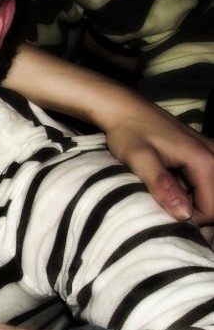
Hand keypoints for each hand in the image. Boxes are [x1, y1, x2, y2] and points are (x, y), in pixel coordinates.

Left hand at [105, 107, 213, 236]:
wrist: (124, 109)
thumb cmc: (128, 133)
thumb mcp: (139, 160)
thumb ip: (162, 186)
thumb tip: (184, 214)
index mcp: (204, 160)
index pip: (212, 208)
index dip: (191, 220)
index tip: (164, 216)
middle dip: (192, 211)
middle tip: (162, 207)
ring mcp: (210, 153)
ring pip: (209, 192)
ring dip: (189, 200)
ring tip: (161, 192)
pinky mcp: (201, 153)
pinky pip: (203, 181)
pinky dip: (187, 188)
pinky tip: (166, 182)